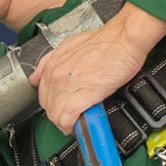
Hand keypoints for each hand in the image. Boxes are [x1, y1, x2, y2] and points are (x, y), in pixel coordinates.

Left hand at [29, 2, 165, 132]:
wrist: (123, 39)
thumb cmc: (106, 42)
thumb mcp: (71, 45)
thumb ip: (53, 60)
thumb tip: (42, 73)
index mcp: (53, 64)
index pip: (43, 93)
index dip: (52, 104)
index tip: (60, 108)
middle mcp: (56, 76)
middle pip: (48, 107)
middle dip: (58, 115)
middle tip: (70, 118)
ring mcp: (67, 86)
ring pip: (55, 116)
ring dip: (65, 124)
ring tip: (76, 124)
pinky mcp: (81, 96)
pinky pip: (67, 119)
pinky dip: (71, 126)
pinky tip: (80, 126)